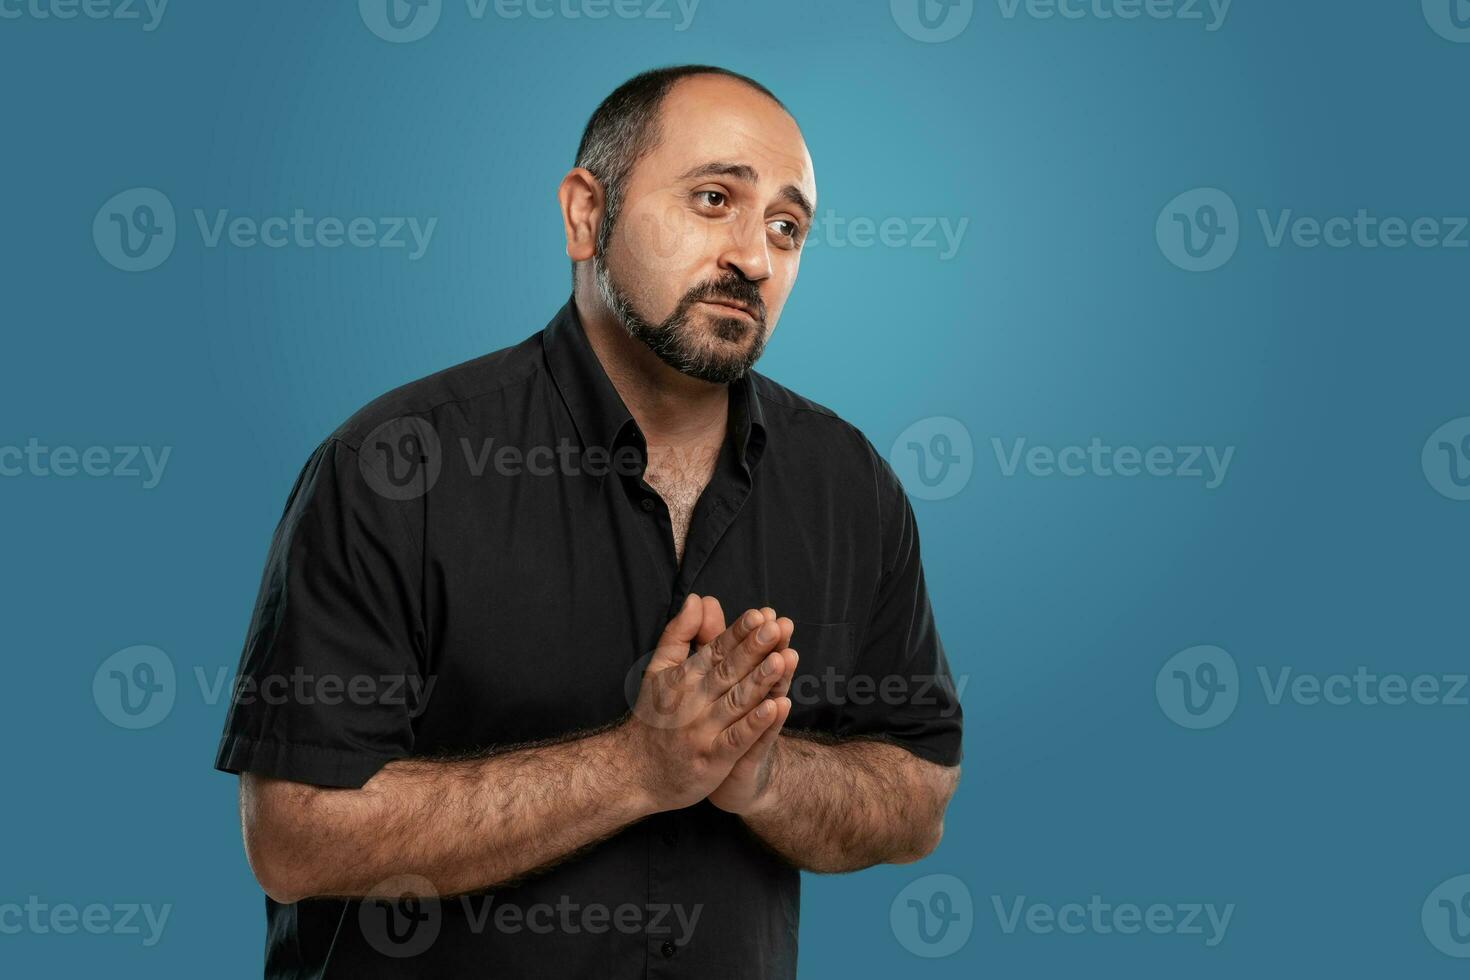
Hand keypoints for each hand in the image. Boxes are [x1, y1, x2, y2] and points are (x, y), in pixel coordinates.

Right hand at [618, 595, 789, 813]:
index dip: (738, 632)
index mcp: (683, 677)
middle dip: (753, 648)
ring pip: (736, 701)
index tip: (760, 614)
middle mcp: (692, 701)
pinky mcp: (712, 759)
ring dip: (759, 681)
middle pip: (728, 671)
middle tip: (776, 627)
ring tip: (782, 660)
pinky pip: (737, 739)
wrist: (634, 771)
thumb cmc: (653, 717)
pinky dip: (756, 723)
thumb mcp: (658, 669)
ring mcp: (702, 730)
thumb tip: (697, 598)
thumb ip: (679, 633)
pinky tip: (775, 707)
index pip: (716, 649)